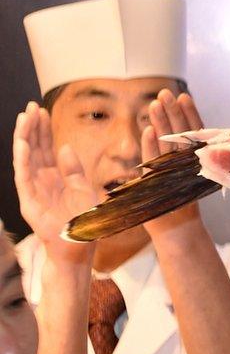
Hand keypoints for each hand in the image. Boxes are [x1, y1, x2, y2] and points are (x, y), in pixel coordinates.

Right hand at [12, 102, 96, 262]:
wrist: (78, 246)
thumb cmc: (82, 221)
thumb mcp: (83, 189)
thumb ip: (74, 169)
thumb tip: (64, 148)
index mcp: (55, 177)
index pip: (47, 148)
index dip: (44, 130)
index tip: (43, 111)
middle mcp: (41, 180)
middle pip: (35, 148)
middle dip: (32, 127)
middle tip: (31, 106)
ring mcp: (33, 190)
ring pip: (26, 158)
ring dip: (24, 137)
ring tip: (24, 118)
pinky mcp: (28, 201)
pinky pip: (23, 176)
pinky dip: (22, 159)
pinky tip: (22, 143)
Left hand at [142, 89, 205, 237]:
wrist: (177, 230)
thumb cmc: (171, 205)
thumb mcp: (168, 176)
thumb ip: (163, 156)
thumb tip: (155, 131)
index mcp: (188, 159)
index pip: (188, 132)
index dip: (184, 114)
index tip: (180, 96)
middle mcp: (186, 163)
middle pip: (181, 133)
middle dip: (173, 112)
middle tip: (165, 93)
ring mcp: (179, 173)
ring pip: (173, 143)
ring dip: (164, 122)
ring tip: (157, 102)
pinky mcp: (166, 184)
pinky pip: (157, 162)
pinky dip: (151, 146)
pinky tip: (148, 130)